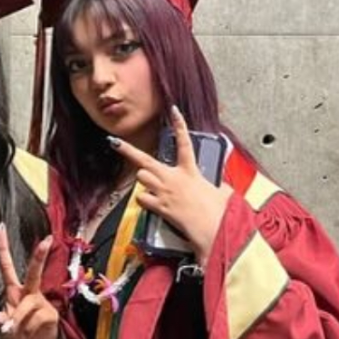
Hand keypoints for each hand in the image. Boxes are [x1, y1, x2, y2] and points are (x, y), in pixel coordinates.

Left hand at [0, 224, 59, 338]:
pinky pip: (35, 320)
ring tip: (18, 334)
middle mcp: (29, 293)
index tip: (0, 227)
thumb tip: (1, 317)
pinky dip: (27, 331)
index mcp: (13, 291)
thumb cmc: (16, 336)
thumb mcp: (4, 329)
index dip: (3, 247)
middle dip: (40, 256)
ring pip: (26, 306)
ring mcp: (41, 303)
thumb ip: (2, 321)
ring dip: (18, 323)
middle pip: (34, 272)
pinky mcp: (51, 315)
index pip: (7, 266)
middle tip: (47, 240)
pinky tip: (30, 335)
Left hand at [109, 106, 231, 265]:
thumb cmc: (220, 211)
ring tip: (155, 187)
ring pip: (141, 178)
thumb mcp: (222, 191)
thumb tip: (222, 190)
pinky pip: (142, 198)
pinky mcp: (158, 206)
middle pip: (145, 161)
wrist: (213, 226)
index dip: (180, 125)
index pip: (185, 143)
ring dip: (144, 181)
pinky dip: (145, 200)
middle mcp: (173, 178)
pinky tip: (154, 204)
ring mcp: (163, 191)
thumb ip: (217, 186)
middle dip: (128, 151)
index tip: (173, 111)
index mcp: (190, 171)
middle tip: (115, 142)